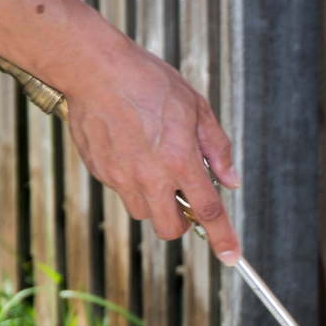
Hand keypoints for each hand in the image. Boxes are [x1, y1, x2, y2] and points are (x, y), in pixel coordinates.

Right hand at [63, 35, 240, 263]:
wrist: (93, 69)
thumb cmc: (146, 81)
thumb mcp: (195, 106)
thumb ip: (217, 147)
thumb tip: (230, 180)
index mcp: (180, 159)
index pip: (207, 211)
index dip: (223, 238)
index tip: (231, 256)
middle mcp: (150, 175)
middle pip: (170, 228)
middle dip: (180, 221)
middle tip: (182, 195)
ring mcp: (121, 177)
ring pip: (143, 212)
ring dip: (153, 200)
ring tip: (151, 162)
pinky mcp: (100, 172)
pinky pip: (121, 191)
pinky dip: (130, 180)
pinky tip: (130, 148)